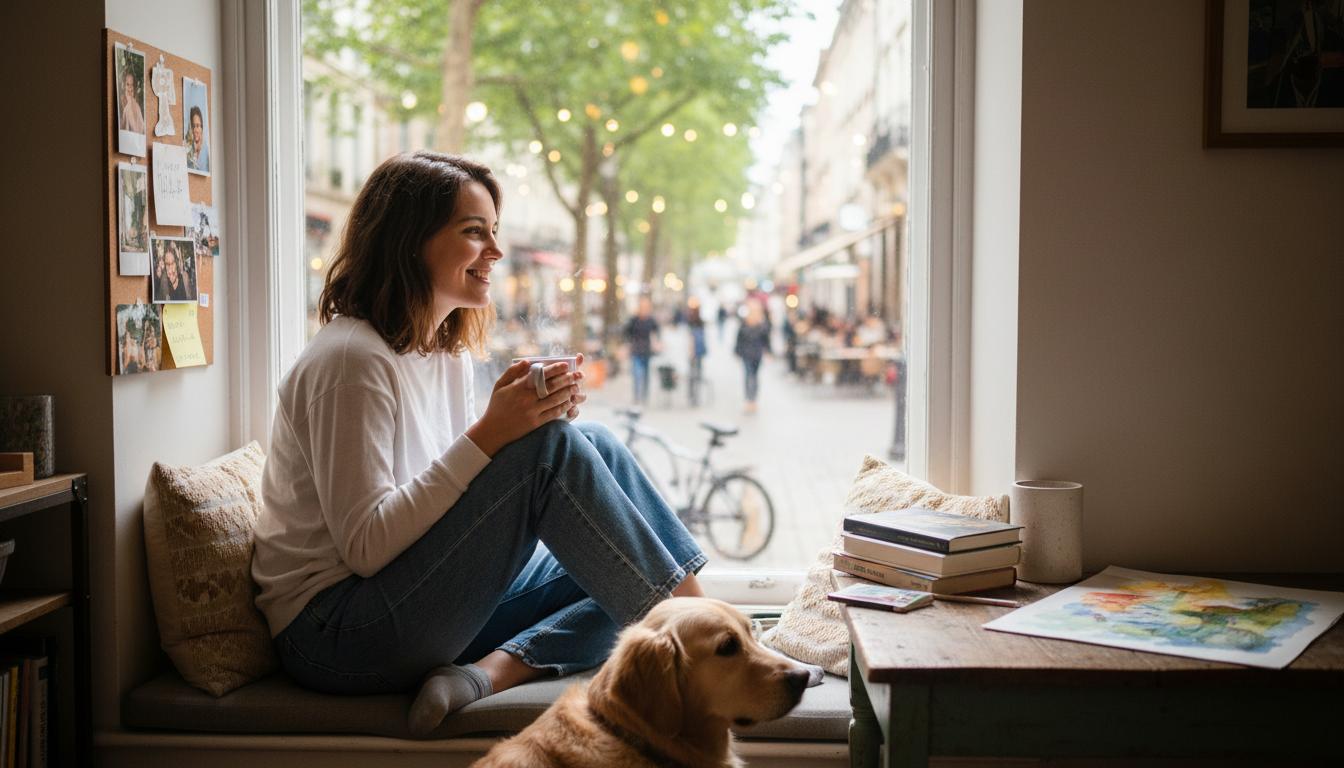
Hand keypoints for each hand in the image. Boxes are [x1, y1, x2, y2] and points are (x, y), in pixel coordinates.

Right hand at [465, 357, 584, 456]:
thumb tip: (527, 361)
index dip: (555, 369)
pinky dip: (563, 407)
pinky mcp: (535, 423)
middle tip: (578, 375)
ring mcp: (531, 412)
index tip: (565, 365)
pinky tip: (569, 402)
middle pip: (551, 386)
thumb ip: (512, 372)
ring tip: (576, 387)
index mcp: (518, 388)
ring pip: (554, 400)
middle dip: (567, 379)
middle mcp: (526, 399)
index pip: (540, 375)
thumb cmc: (496, 405)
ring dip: (568, 392)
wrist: (493, 431)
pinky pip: (553, 414)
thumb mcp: (499, 385)